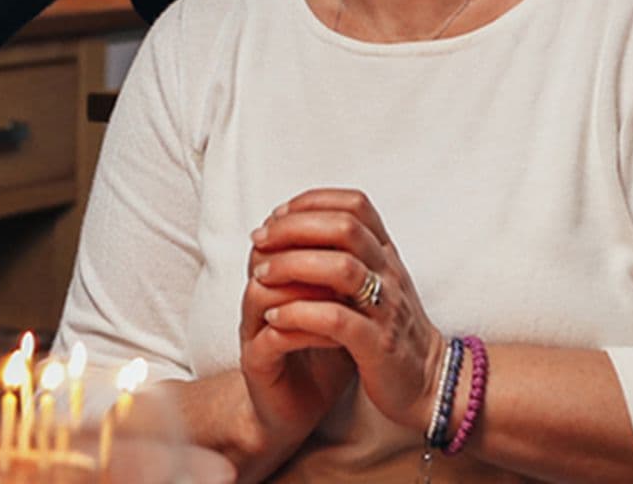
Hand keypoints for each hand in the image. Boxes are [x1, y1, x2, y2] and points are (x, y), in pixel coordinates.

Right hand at [237, 225, 355, 454]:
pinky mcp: (257, 364)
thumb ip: (351, 277)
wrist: (299, 408)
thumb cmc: (323, 356)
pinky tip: (335, 332)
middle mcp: (262, 301)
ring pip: (261, 293)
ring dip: (304, 289)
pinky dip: (306, 330)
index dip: (310, 224)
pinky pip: (273, 338)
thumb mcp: (344, 310)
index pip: (282, 234)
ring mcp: (255, 331)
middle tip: (343, 254)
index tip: (349, 229)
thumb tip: (378, 239)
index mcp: (279, 281)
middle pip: (264, 255)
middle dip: (304, 250)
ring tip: (340, 293)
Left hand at [249, 189, 448, 433]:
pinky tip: (274, 317)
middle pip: (345, 228)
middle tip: (259, 240)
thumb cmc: (393, 331)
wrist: (431, 382)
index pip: (355, 205)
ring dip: (293, 266)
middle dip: (294, 228)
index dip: (312, 202)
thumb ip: (351, 255)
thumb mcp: (378, 283)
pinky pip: (337, 321)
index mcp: (387, 255)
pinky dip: (300, 314)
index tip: (277, 215)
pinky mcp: (378, 346)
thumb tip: (299, 225)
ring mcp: (387, 309)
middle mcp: (390, 274)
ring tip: (260, 275)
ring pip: (342, 269)